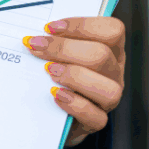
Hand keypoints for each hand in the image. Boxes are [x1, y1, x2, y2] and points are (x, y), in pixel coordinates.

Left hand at [22, 17, 124, 146]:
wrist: (51, 114)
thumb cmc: (54, 76)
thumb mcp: (58, 54)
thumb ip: (55, 41)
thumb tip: (35, 33)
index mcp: (111, 49)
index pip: (112, 31)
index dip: (82, 26)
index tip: (49, 27)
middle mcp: (114, 72)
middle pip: (102, 55)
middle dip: (64, 49)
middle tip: (36, 47)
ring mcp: (109, 99)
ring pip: (108, 88)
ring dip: (74, 77)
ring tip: (49, 72)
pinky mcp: (98, 121)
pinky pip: (96, 117)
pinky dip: (75, 105)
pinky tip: (55, 95)